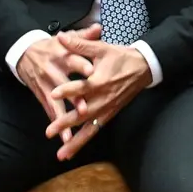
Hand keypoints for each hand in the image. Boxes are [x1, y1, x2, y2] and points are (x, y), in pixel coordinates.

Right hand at [15, 25, 100, 132]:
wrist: (24, 52)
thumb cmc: (52, 46)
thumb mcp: (65, 38)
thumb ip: (83, 36)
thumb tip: (99, 28)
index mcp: (62, 54)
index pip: (73, 59)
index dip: (82, 65)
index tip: (91, 70)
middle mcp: (53, 71)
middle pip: (64, 85)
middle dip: (74, 98)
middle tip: (84, 108)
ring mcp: (46, 85)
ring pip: (56, 103)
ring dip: (63, 117)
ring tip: (70, 133)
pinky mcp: (41, 95)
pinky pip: (49, 110)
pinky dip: (56, 123)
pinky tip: (64, 137)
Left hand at [46, 29, 152, 160]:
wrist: (143, 68)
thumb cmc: (120, 57)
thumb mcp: (101, 48)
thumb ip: (79, 44)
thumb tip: (60, 37)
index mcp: (100, 80)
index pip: (82, 87)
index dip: (68, 90)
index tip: (54, 93)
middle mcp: (103, 98)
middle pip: (82, 113)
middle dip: (66, 123)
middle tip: (49, 131)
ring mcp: (107, 109)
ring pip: (88, 128)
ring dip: (75, 141)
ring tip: (61, 154)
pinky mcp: (109, 114)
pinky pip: (95, 130)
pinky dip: (83, 141)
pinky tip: (71, 151)